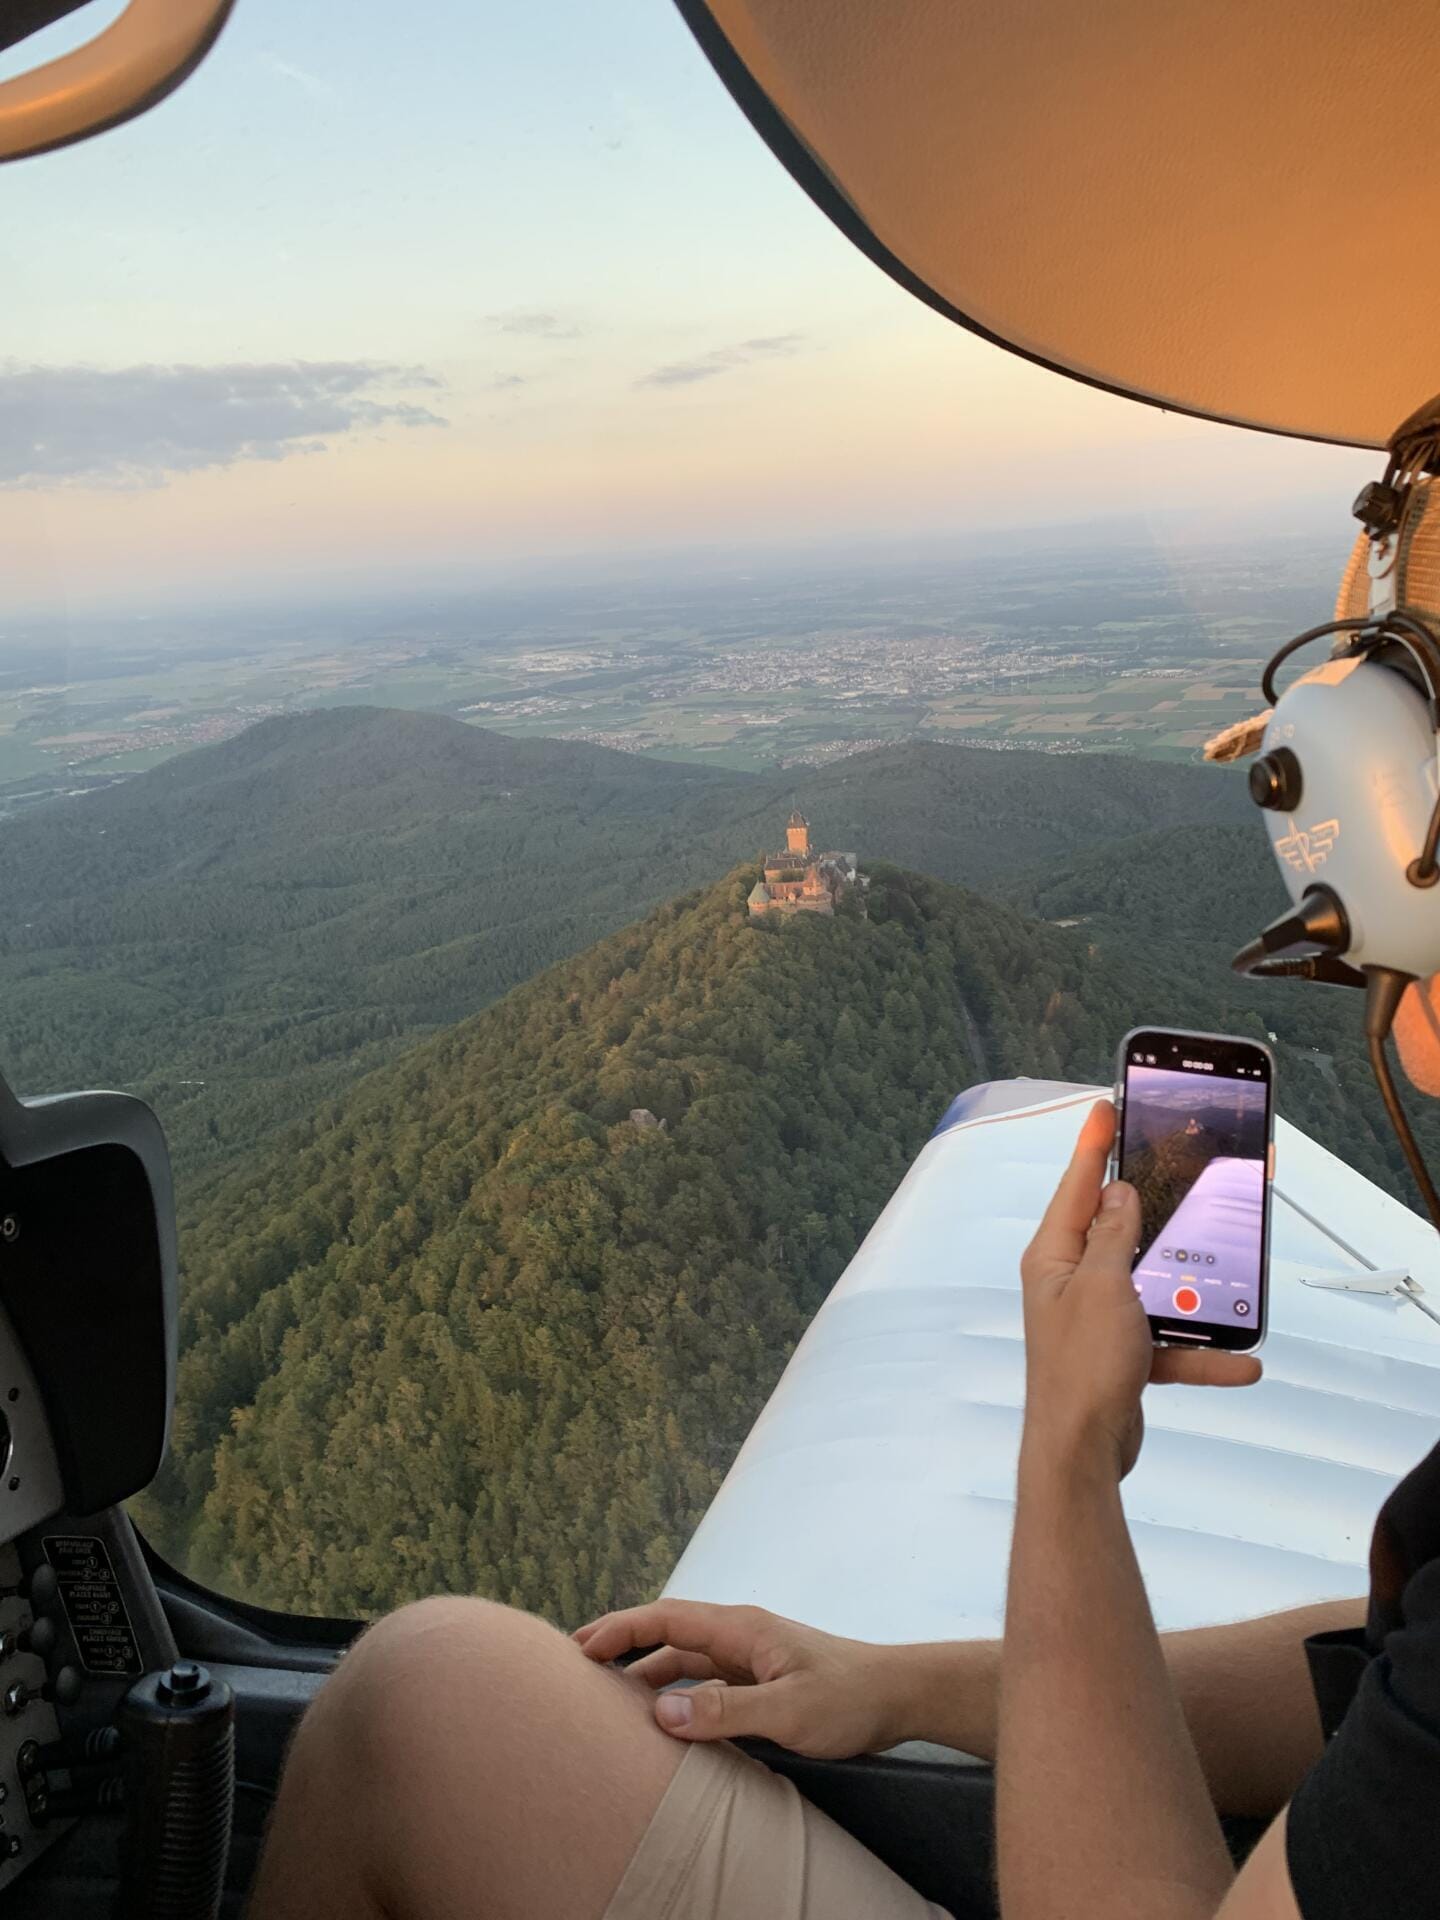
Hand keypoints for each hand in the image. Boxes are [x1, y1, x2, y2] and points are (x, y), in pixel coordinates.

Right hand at [574, 1600, 905, 1756]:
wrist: (899, 1698)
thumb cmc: (851, 1698)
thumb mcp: (788, 1711)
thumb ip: (726, 1710)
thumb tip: (661, 1711)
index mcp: (742, 1628)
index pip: (667, 1618)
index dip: (621, 1629)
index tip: (581, 1646)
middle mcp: (741, 1637)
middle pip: (669, 1635)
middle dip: (623, 1646)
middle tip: (577, 1669)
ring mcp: (751, 1659)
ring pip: (686, 1661)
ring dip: (648, 1674)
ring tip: (608, 1699)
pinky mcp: (762, 1683)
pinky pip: (707, 1684)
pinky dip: (678, 1695)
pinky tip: (664, 1720)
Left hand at [1020, 1100, 1260, 1480]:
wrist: (1081, 1450)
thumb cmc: (1080, 1368)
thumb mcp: (1104, 1287)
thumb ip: (1115, 1238)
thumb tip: (1119, 1194)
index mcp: (1054, 1257)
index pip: (1076, 1187)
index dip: (1093, 1145)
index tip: (1106, 1109)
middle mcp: (1071, 1282)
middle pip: (1116, 1231)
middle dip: (1151, 1210)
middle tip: (1178, 1174)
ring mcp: (1095, 1320)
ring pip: (1149, 1286)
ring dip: (1187, 1288)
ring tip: (1222, 1271)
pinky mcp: (1120, 1356)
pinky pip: (1167, 1343)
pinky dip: (1200, 1353)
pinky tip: (1241, 1361)